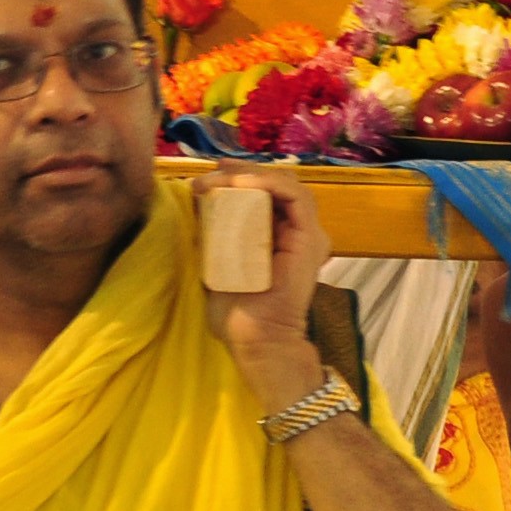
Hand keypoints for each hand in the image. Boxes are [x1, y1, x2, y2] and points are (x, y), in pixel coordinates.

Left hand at [206, 165, 333, 380]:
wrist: (255, 338)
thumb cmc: (237, 309)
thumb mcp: (217, 259)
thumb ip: (214, 233)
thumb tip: (200, 203)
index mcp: (278, 235)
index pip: (265, 193)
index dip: (237, 178)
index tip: (205, 180)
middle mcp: (296, 231)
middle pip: (276, 184)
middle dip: (242, 172)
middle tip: (211, 175)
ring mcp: (306, 234)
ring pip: (287, 184)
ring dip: (252, 175)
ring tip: (222, 179)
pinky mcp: (311, 238)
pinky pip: (296, 197)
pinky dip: (270, 184)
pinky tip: (243, 184)